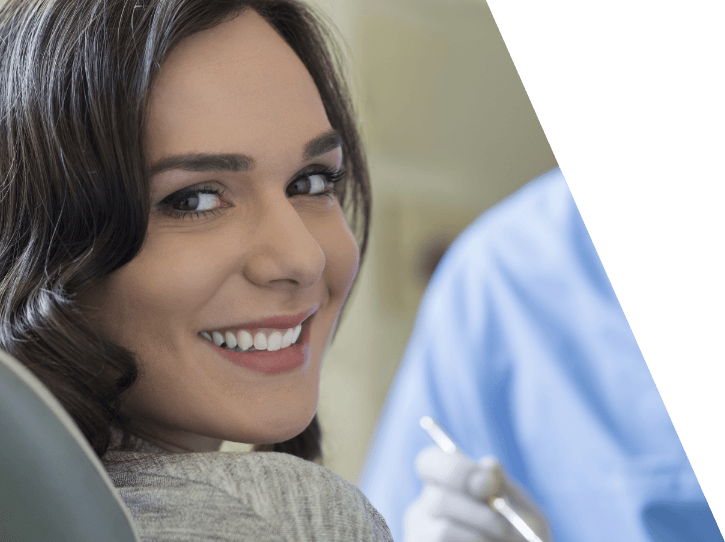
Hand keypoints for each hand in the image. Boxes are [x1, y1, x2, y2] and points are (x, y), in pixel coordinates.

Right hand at [404, 446, 552, 541]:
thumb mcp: (522, 512)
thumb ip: (505, 487)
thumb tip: (488, 465)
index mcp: (448, 486)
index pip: (430, 462)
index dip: (454, 468)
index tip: (487, 485)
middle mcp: (426, 508)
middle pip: (437, 498)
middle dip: (478, 513)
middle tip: (503, 528)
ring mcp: (420, 535)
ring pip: (443, 529)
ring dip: (482, 534)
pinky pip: (443, 541)